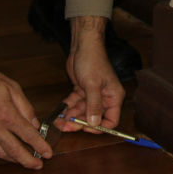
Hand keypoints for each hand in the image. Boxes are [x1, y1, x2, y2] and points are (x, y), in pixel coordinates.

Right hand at [0, 35, 50, 168]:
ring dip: (15, 160)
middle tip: (38, 166)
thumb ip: (26, 107)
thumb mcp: (13, 88)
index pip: (28, 135)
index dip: (40, 146)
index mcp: (7, 114)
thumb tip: (35, 124)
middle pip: (15, 151)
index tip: (48, 154)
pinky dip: (2, 153)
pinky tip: (9, 154)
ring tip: (25, 162)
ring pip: (1, 153)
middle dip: (28, 161)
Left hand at [60, 16, 124, 133]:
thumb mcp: (92, 84)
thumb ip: (94, 105)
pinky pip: (75, 104)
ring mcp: (93, 94)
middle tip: (66, 126)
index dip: (99, 127)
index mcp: (113, 97)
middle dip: (79, 123)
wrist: (83, 44)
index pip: (111, 120)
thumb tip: (94, 123)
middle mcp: (105, 98)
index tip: (85, 128)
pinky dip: (68, 108)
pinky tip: (60, 111)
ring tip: (59, 120)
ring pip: (82, 112)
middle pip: (93, 118)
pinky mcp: (82, 90)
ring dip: (71, 116)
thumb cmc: (92, 60)